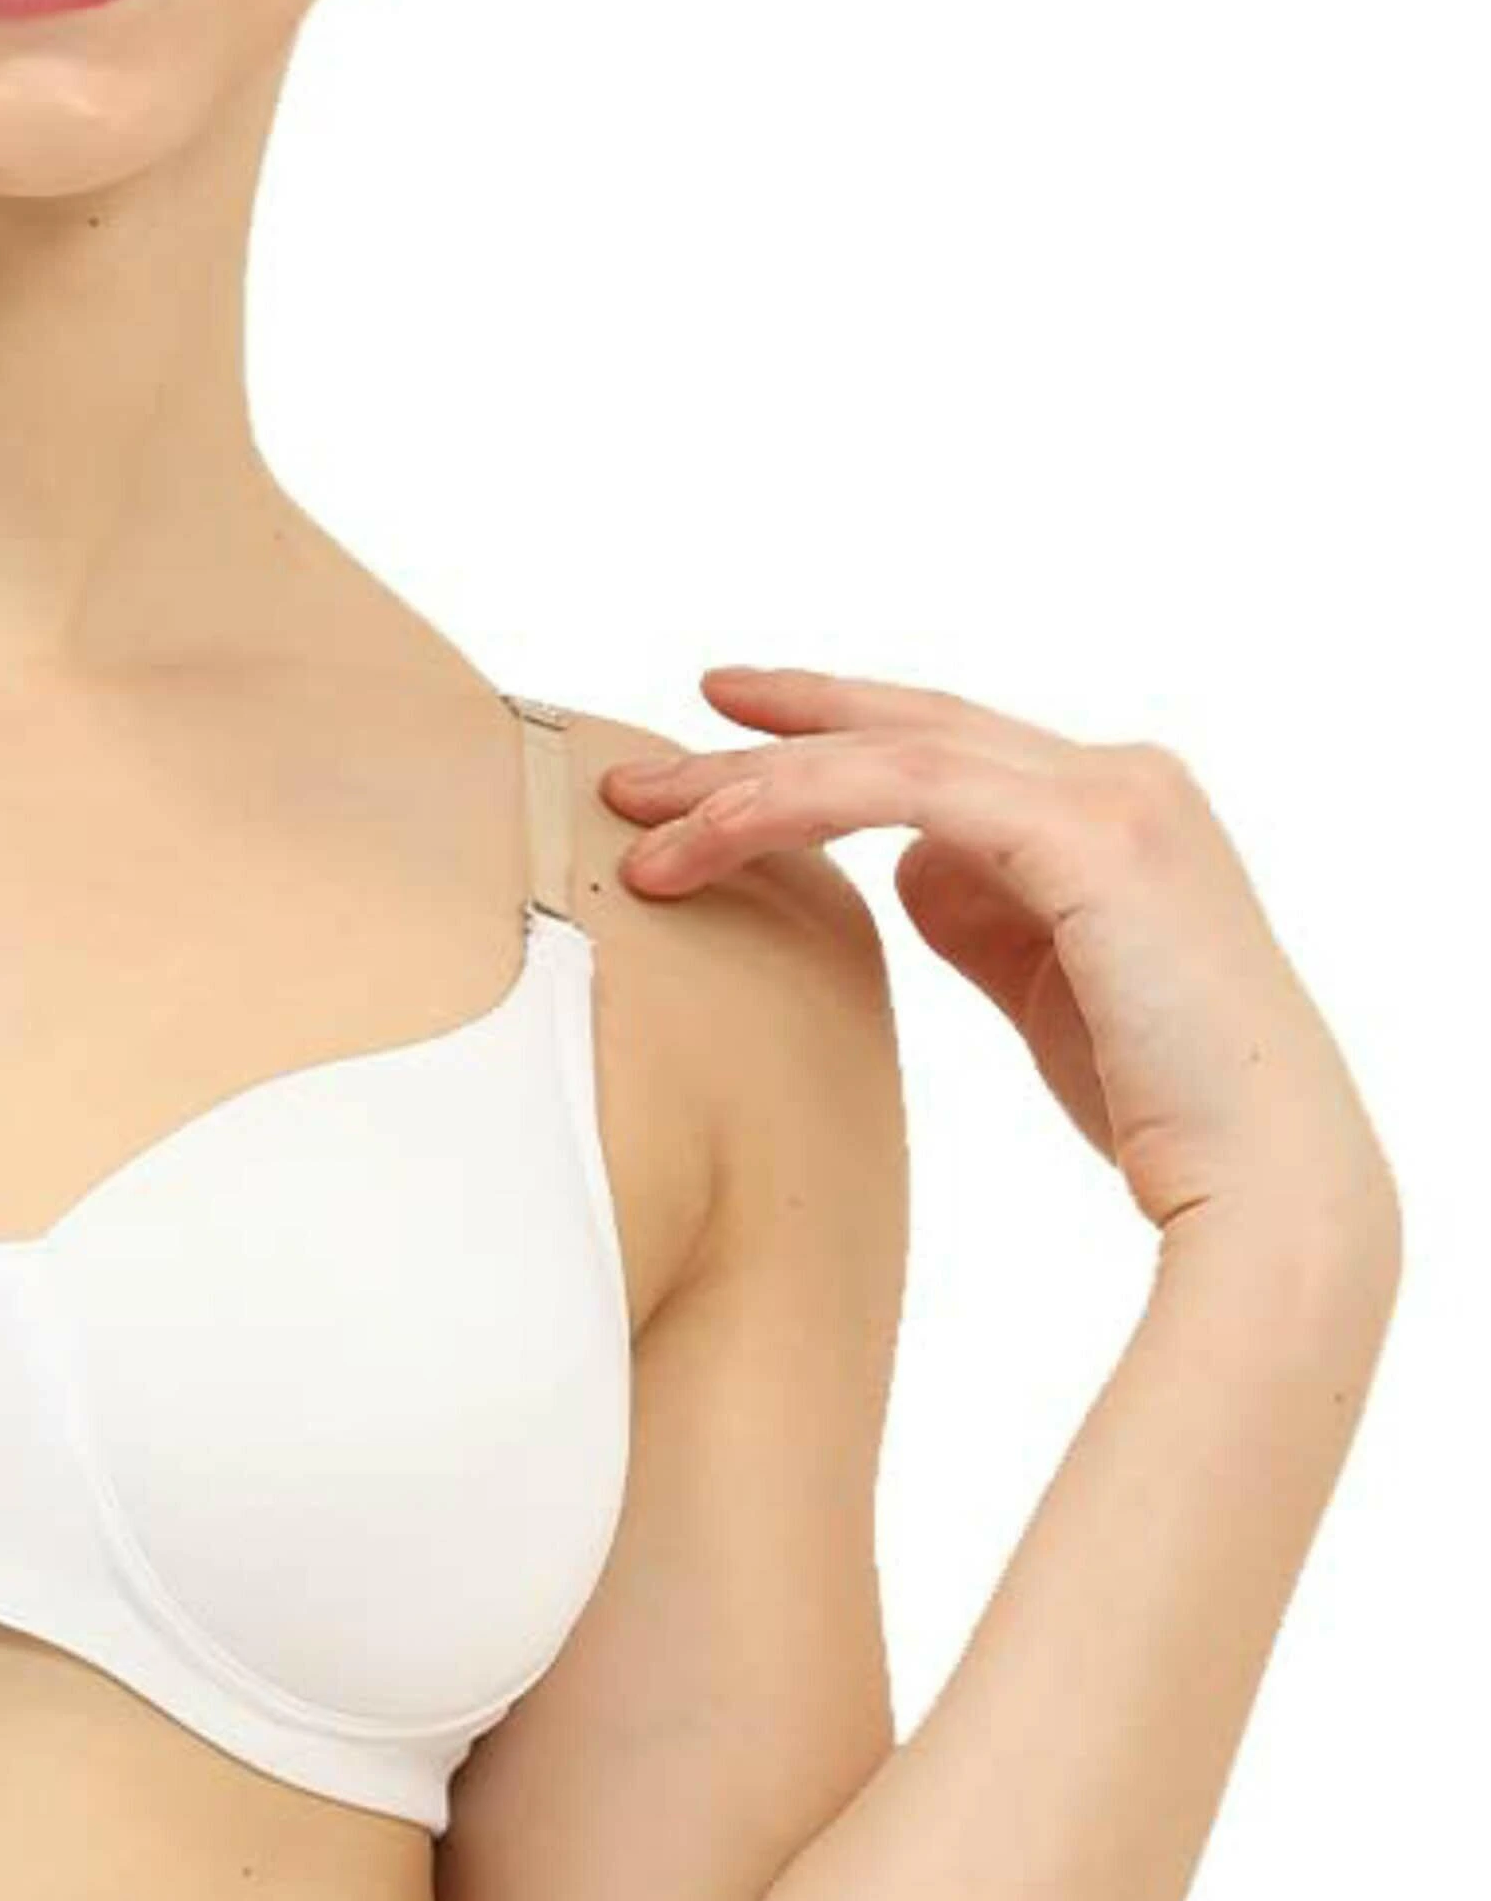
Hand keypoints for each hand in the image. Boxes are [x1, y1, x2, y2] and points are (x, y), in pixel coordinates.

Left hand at [594, 664, 1396, 1257]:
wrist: (1256, 1182)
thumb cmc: (1154, 1104)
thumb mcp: (1042, 979)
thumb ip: (982, 909)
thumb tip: (906, 870)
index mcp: (1114, 806)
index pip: (941, 737)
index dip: (827, 720)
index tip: (720, 718)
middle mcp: (1123, 777)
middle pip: (904, 728)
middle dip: (762, 742)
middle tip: (643, 774)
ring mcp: (1115, 796)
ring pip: (890, 752)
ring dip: (753, 784)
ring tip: (647, 826)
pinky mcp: (1093, 837)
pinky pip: (907, 791)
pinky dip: (800, 806)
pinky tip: (721, 839)